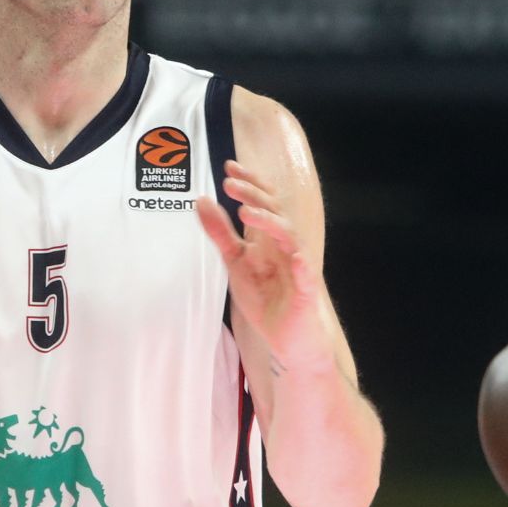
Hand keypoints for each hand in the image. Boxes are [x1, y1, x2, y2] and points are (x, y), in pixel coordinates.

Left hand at [197, 160, 329, 371]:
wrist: (286, 339)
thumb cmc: (266, 299)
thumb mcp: (236, 262)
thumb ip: (220, 233)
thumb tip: (201, 200)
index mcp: (269, 237)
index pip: (264, 202)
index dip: (249, 184)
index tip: (228, 168)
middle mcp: (286, 246)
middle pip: (276, 212)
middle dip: (255, 196)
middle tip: (230, 184)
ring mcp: (298, 267)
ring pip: (290, 236)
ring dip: (271, 223)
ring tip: (247, 213)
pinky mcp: (305, 291)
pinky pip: (306, 275)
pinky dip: (301, 265)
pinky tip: (293, 257)